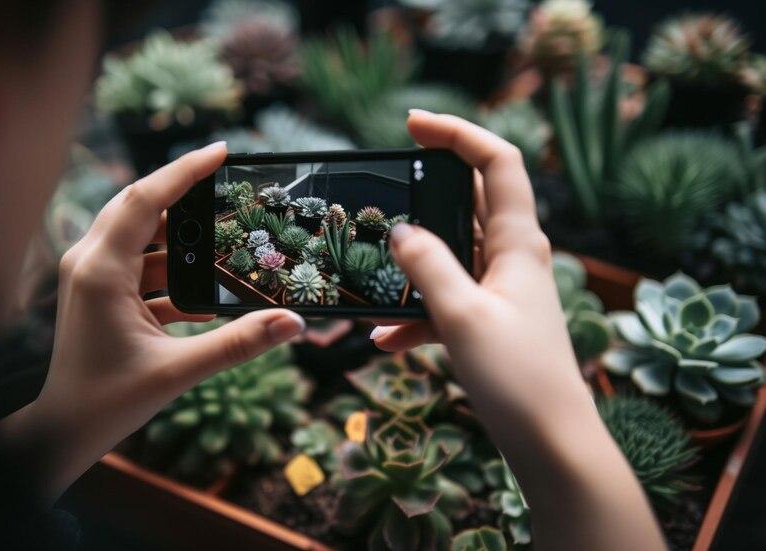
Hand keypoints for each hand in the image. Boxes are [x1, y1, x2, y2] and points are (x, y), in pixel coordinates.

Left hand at [0, 142, 304, 502]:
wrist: (65, 430)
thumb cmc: (110, 402)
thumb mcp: (180, 371)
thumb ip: (239, 343)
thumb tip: (293, 322)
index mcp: (101, 271)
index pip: (145, 199)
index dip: (185, 171)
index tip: (222, 151)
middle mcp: (90, 263)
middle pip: (141, 206)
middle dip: (186, 195)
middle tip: (229, 185)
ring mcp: (93, 276)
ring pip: (143, 235)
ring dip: (183, 240)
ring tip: (226, 242)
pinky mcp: (101, 291)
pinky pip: (142, 265)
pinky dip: (174, 271)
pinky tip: (205, 292)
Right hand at [372, 111, 663, 549]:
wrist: (550, 441)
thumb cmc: (517, 377)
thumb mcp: (462, 316)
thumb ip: (428, 267)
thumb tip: (401, 231)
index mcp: (520, 243)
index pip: (498, 162)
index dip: (458, 133)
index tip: (412, 125)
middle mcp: (515, 257)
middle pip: (473, 201)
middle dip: (428, 192)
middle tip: (386, 188)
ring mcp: (503, 289)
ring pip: (454, 254)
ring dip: (415, 263)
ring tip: (373, 268)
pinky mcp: (491, 319)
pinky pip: (449, 300)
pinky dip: (418, 312)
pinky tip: (385, 340)